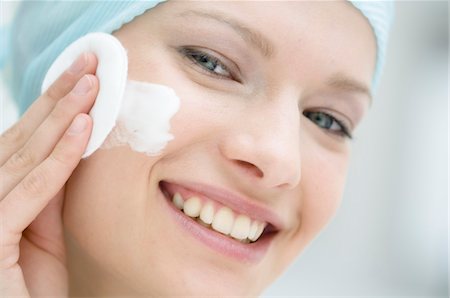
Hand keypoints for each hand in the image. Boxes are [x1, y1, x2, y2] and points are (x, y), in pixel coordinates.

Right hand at [0, 53, 97, 295]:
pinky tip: (83, 129)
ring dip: (62, 117)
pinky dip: (58, 159)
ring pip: (25, 155)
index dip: (51, 106)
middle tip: (88, 65)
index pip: (23, 140)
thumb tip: (74, 147)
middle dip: (58, 98)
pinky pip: (30, 191)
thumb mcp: (46, 231)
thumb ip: (52, 192)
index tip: (81, 78)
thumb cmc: (29, 285)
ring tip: (91, 85)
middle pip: (22, 138)